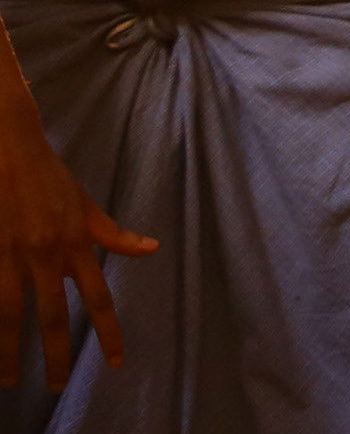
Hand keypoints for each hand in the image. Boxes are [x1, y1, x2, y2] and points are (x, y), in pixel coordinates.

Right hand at [0, 104, 148, 391]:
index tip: (113, 362)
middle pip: (54, 316)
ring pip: (10, 315)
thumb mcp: (85, 205)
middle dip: (55, 355)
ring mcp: (12, 254)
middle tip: (54, 387)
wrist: (9, 147)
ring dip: (10, 350)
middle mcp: (46, 253)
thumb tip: (150, 249)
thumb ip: (112, 234)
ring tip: (9, 380)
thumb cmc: (49, 178)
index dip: (107, 332)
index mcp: (76, 244)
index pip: (99, 298)